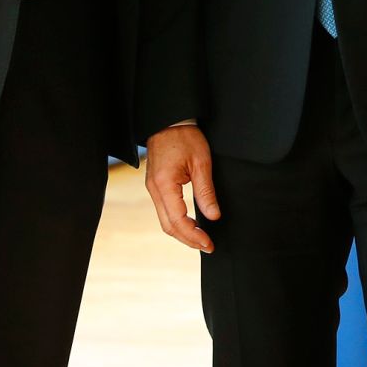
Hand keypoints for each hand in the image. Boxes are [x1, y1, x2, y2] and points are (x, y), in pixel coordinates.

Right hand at [145, 123, 219, 252]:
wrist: (169, 120)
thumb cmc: (186, 137)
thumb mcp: (201, 162)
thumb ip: (206, 191)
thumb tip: (213, 217)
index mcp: (164, 185)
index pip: (178, 221)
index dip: (194, 235)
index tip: (209, 243)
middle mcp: (154, 190)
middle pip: (168, 226)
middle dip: (188, 240)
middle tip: (207, 246)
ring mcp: (153, 188)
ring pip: (165, 221)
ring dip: (182, 233)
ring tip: (201, 239)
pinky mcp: (156, 186)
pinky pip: (164, 211)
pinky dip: (177, 222)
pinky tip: (190, 224)